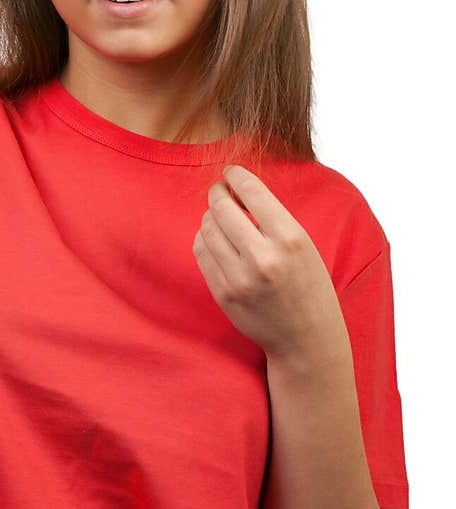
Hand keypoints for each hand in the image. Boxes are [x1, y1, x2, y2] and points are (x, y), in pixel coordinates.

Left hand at [192, 165, 346, 360]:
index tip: (230, 171)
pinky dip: (203, 239)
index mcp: (290, 239)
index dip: (236, 176)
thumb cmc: (307, 284)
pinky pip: (201, 253)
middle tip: (218, 190)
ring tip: (218, 216)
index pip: (252, 192)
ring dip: (209, 217)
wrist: (306, 337)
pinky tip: (213, 238)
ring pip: (207, 229)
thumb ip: (272, 218)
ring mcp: (240, 278)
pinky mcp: (223, 294)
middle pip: (222, 208)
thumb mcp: (302, 245)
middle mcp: (264, 257)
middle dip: (217, 193)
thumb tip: (235, 188)